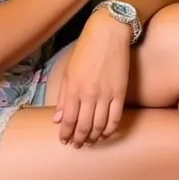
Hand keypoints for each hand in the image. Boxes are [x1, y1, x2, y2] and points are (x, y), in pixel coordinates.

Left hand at [54, 10, 130, 146]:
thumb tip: (57, 119)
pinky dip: (110, 130)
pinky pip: (116, 119)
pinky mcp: (121, 93)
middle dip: (79, 140)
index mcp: (73, 89)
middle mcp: (89, 95)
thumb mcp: (68, 71)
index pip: (68, 120)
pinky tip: (105, 133)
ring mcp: (106, 95)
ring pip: (99, 126)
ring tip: (89, 142)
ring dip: (93, 137)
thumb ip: (63, 97)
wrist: (109, 33)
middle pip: (83, 127)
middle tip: (76, 145)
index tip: (64, 141)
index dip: (66, 134)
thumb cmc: (85, 49)